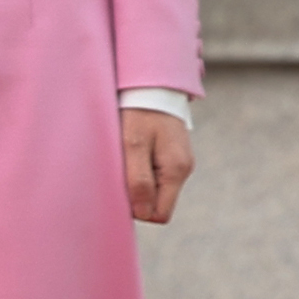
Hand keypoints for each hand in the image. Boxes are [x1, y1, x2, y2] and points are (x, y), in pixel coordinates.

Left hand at [124, 108, 193, 225]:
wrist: (150, 85)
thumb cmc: (138, 112)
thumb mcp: (133, 145)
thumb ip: (138, 179)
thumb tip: (142, 213)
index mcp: (176, 171)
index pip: (160, 213)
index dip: (138, 208)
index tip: (119, 189)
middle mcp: (181, 170)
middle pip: (156, 203)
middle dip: (135, 195)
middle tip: (117, 170)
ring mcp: (176, 163)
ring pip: (153, 189)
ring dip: (135, 180)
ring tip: (123, 157)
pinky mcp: (169, 155)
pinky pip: (152, 174)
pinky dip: (137, 169)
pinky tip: (128, 152)